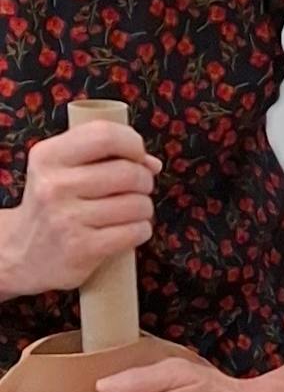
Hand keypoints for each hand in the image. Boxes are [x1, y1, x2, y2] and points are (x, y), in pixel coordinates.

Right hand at [0, 124, 159, 299]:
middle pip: (129, 172)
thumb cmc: (55, 206)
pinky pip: (136, 231)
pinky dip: (141, 231)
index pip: (105, 135)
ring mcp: (65, 218)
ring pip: (138, 204)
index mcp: (47, 157)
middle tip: (136, 189)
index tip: (137, 156)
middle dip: (145, 181)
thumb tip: (152, 164)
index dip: (133, 143)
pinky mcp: (81, 248)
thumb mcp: (63, 171)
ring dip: (144, 209)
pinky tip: (126, 232)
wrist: (22, 256)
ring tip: (128, 213)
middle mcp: (53, 186)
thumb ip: (105, 156)